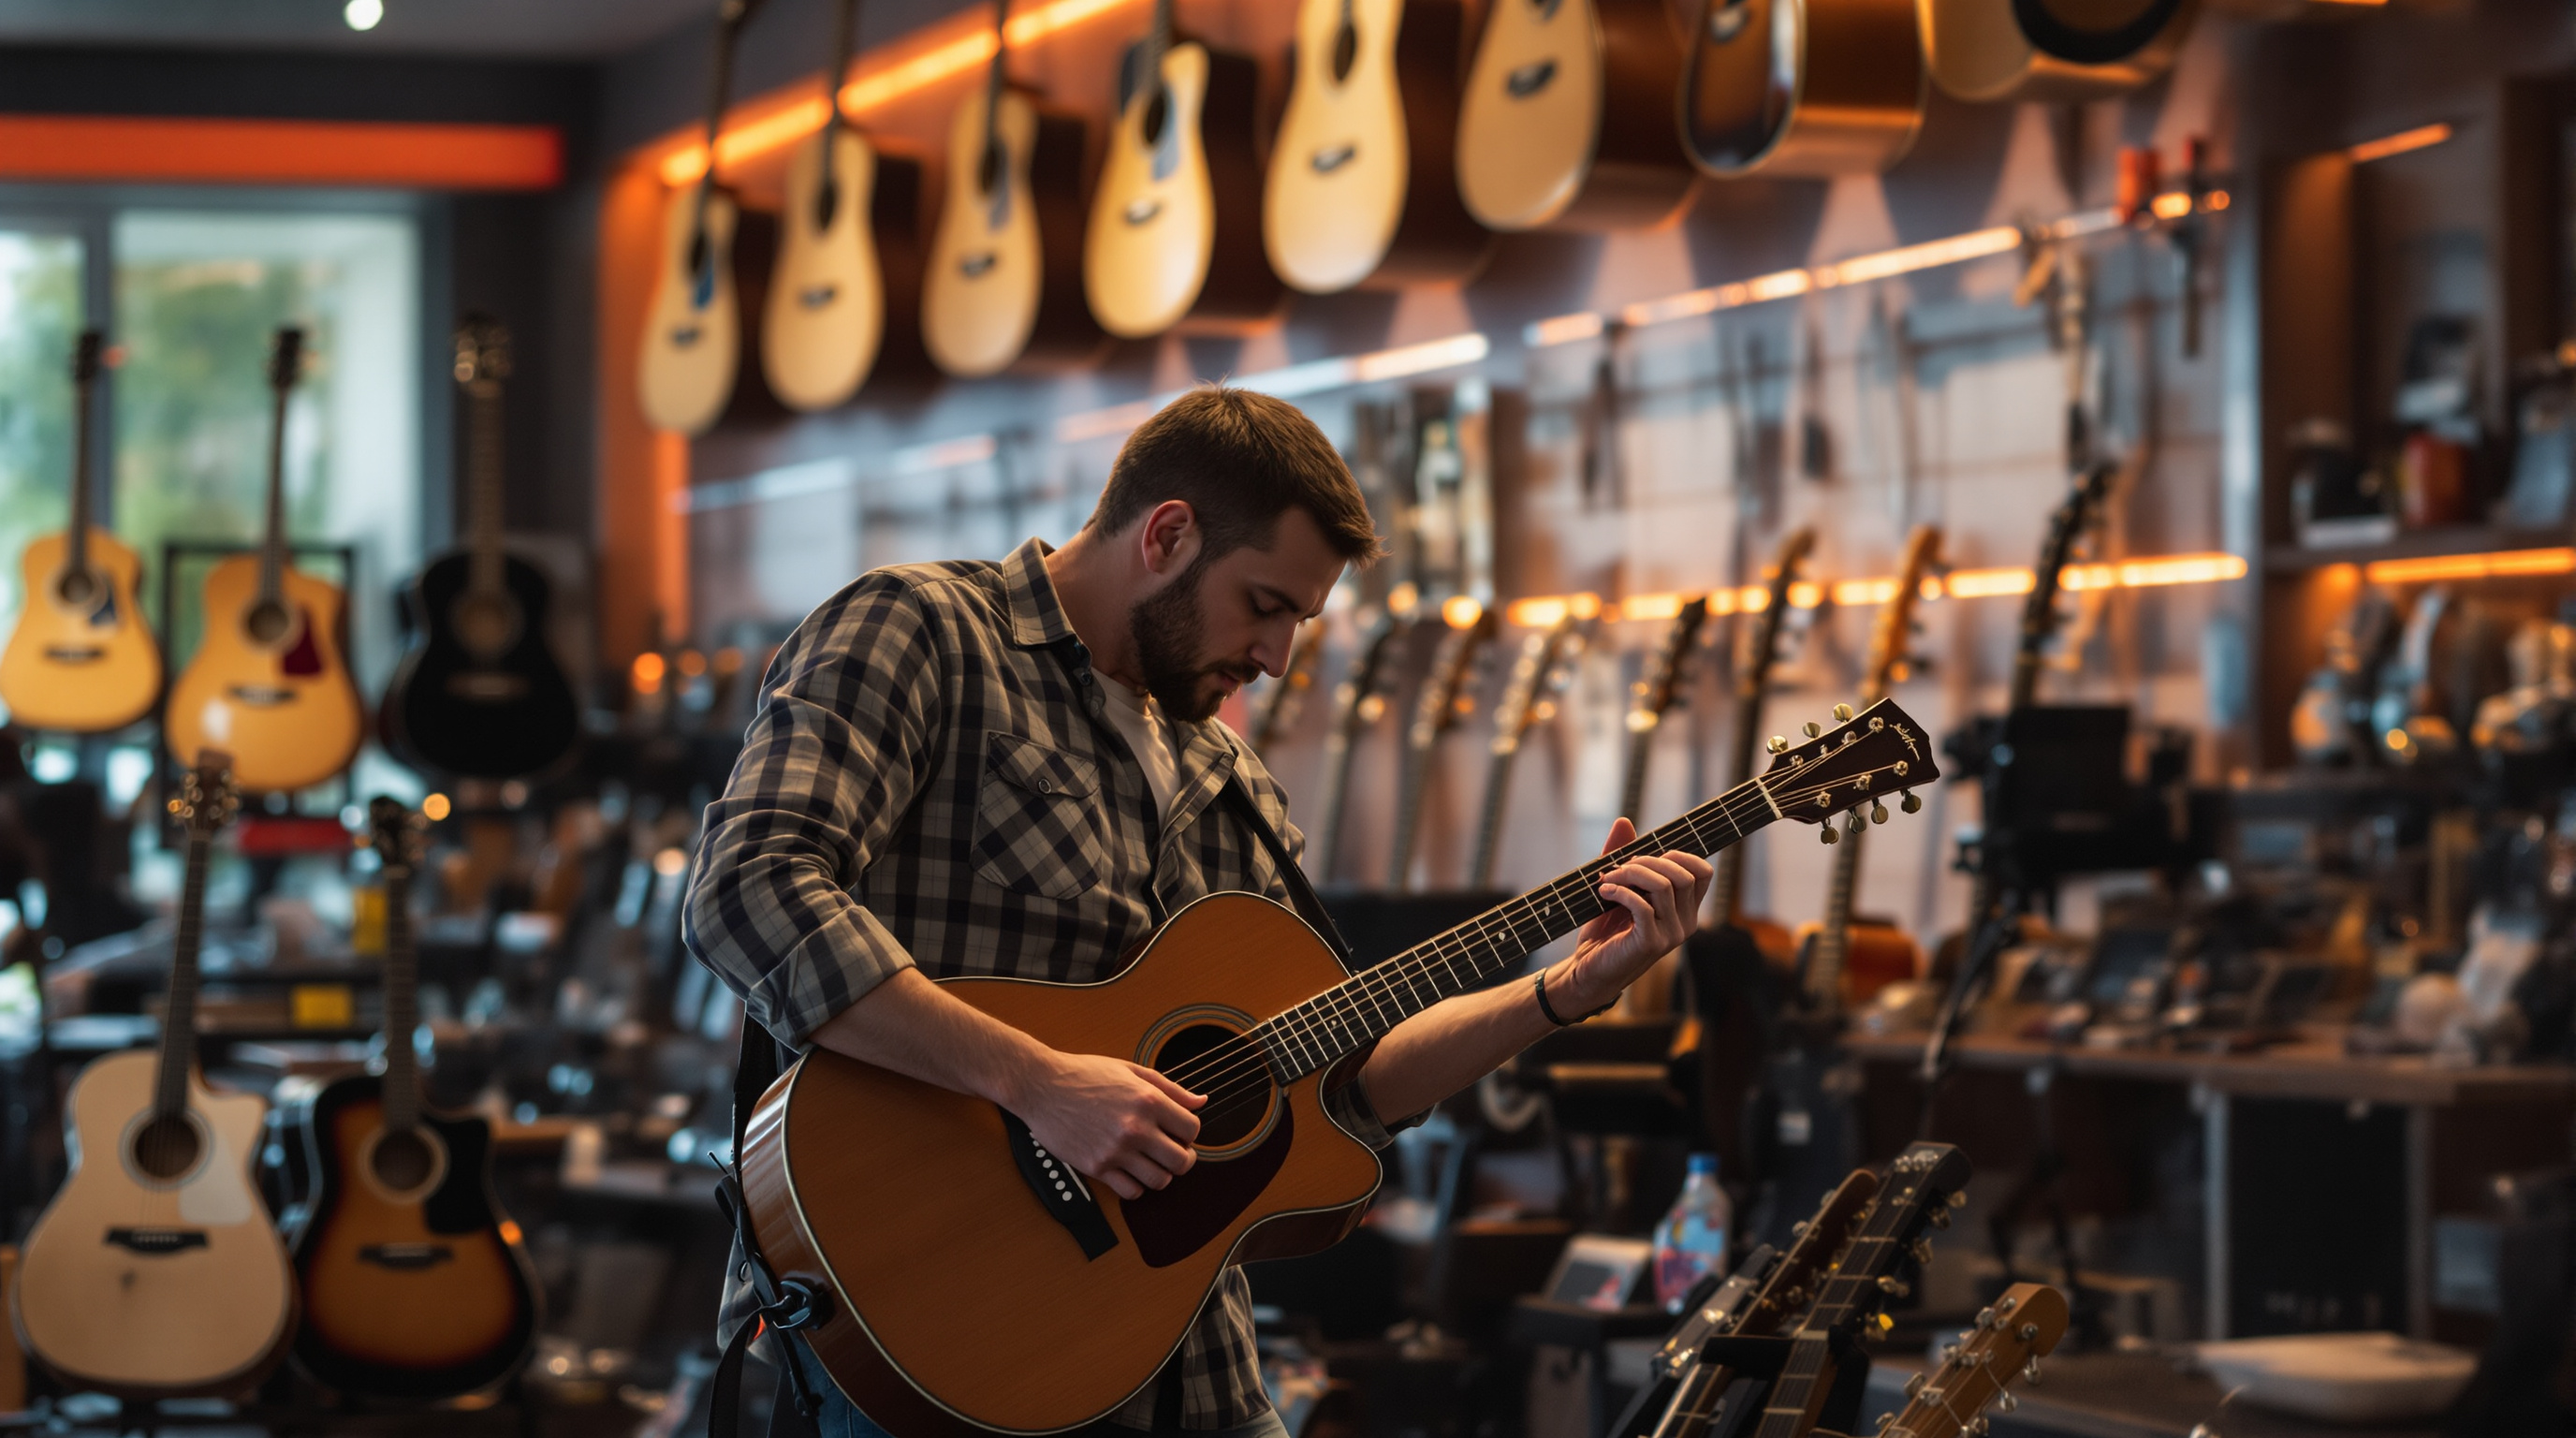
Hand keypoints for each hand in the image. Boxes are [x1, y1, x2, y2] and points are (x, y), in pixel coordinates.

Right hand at [1011, 1050, 1204, 1200]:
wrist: (1042, 1085)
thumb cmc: (1084, 1074)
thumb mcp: (1131, 1071)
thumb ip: (1170, 1088)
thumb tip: (1201, 1102)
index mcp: (1148, 1100)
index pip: (1192, 1130)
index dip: (1190, 1133)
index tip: (1179, 1133)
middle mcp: (1135, 1127)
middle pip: (1181, 1161)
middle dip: (1183, 1158)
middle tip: (1173, 1153)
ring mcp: (1115, 1150)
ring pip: (1160, 1181)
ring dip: (1161, 1174)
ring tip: (1151, 1162)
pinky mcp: (1097, 1167)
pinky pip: (1131, 1191)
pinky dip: (1137, 1187)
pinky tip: (1131, 1172)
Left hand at [1549, 818, 1714, 1014]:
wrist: (1588, 970)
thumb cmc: (1606, 931)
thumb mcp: (1618, 889)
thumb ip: (1623, 857)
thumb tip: (1624, 821)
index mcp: (1685, 910)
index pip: (1703, 872)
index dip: (1680, 856)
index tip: (1648, 857)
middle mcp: (1685, 923)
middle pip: (1682, 875)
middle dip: (1648, 862)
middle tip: (1619, 868)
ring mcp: (1670, 936)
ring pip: (1663, 886)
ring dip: (1631, 874)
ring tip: (1607, 879)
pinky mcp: (1650, 944)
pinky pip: (1642, 907)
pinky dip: (1620, 892)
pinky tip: (1603, 892)